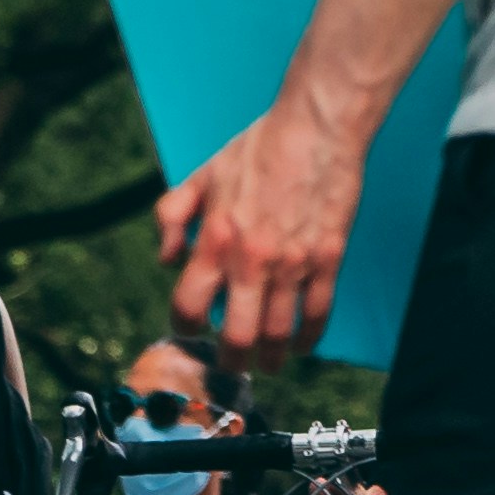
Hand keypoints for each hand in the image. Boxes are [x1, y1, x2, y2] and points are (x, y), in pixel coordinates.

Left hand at [155, 93, 370, 354]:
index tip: (190, 330)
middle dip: (231, 359)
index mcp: (215, 239)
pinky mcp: (328, 259)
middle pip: (236, 334)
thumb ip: (172, 217)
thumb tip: (166, 258)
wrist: (316, 128)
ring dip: (271, 357)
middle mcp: (252, 260)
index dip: (184, 326)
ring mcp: (293, 264)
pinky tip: (303, 345)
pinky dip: (310, 337)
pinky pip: (318, 312)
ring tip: (269, 364)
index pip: (188, 305)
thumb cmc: (260, 147)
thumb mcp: (201, 176)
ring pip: (279, 332)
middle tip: (232, 365)